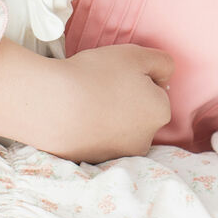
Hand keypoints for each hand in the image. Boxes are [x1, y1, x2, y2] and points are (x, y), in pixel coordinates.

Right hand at [46, 45, 173, 163]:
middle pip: (139, 113)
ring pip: (119, 129)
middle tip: (99, 87)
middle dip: (126, 102)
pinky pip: (97, 141)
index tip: (116, 74)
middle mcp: (146, 139)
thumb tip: (166, 77)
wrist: (52, 105)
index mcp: (160, 112)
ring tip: (85, 102)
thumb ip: (162, 62)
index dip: (136, 78)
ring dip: (108, 118)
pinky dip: (90, 131)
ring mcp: (120, 154)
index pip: (155, 91)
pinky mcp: (95, 162)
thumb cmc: (96, 75)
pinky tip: (75, 118)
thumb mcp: (136, 55)